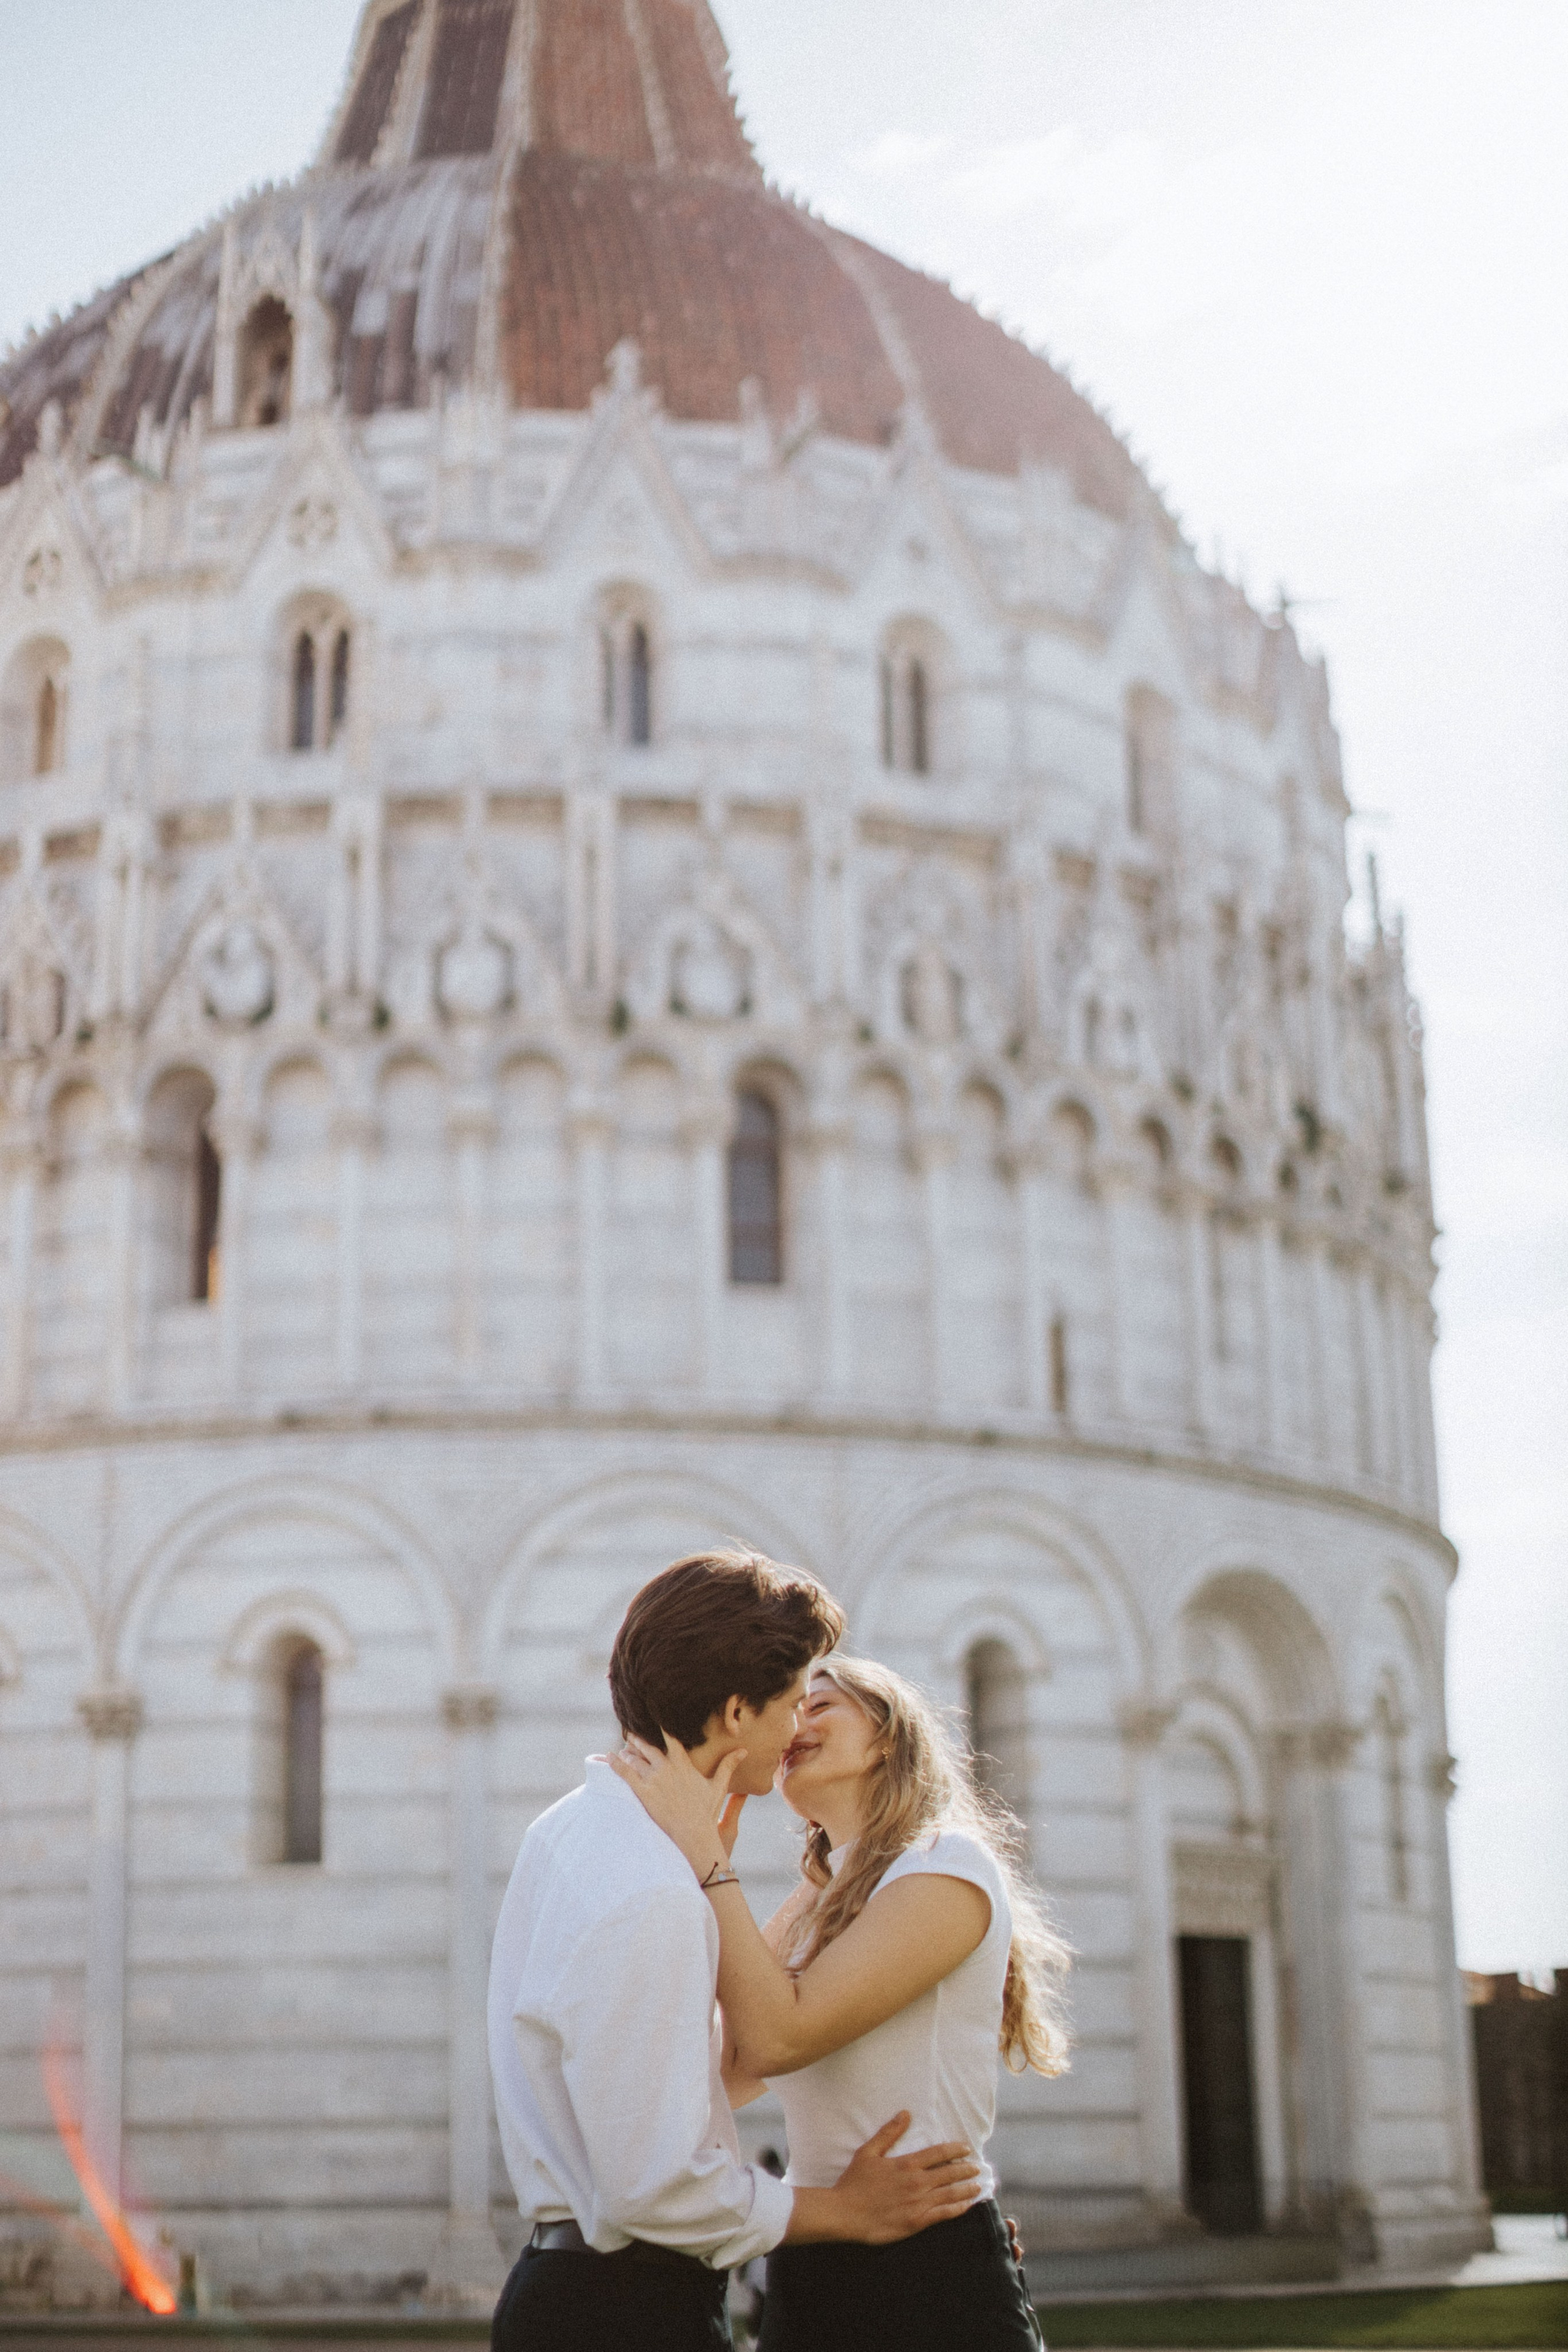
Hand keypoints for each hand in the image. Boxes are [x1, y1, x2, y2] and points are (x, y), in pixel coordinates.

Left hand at [609, 1734, 744, 1875]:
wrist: (694, 1833)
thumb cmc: (706, 1811)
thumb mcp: (718, 1785)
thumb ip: (728, 1765)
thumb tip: (744, 1750)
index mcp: (682, 1763)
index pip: (669, 1738)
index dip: (660, 1727)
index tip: (652, 1717)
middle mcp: (666, 1767)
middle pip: (647, 1746)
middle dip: (638, 1738)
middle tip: (630, 1732)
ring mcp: (654, 1780)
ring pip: (635, 1758)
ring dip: (627, 1751)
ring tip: (622, 1749)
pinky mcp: (643, 1793)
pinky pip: (625, 1774)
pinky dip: (615, 1763)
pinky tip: (608, 1757)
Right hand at [832, 2114, 981, 2245]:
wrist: (845, 2213)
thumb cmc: (854, 2182)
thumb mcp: (868, 2152)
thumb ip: (888, 2133)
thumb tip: (905, 2113)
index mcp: (907, 2164)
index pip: (938, 2153)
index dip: (955, 2149)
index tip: (966, 2149)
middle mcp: (917, 2182)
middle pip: (949, 2173)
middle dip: (966, 2169)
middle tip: (978, 2167)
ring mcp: (919, 2203)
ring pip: (951, 2194)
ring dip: (967, 2189)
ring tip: (979, 2186)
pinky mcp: (917, 2222)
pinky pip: (943, 2214)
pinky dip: (958, 2209)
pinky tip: (966, 2206)